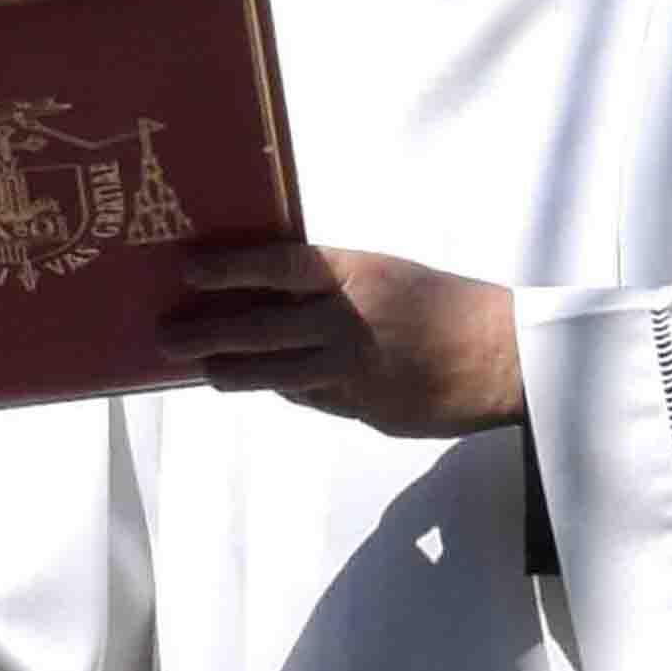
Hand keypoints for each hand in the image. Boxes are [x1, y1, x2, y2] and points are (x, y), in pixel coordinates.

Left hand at [157, 242, 521, 436]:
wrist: (506, 356)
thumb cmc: (441, 307)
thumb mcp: (385, 277)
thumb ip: (329, 286)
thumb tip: (266, 293)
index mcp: (355, 275)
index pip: (277, 264)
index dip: (229, 267)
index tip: (187, 269)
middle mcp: (347, 319)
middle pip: (259, 328)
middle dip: (206, 334)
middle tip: (165, 338)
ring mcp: (353, 368)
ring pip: (274, 374)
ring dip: (233, 372)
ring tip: (208, 371)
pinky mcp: (363, 406)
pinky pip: (314, 398)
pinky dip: (292, 390)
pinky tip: (272, 384)